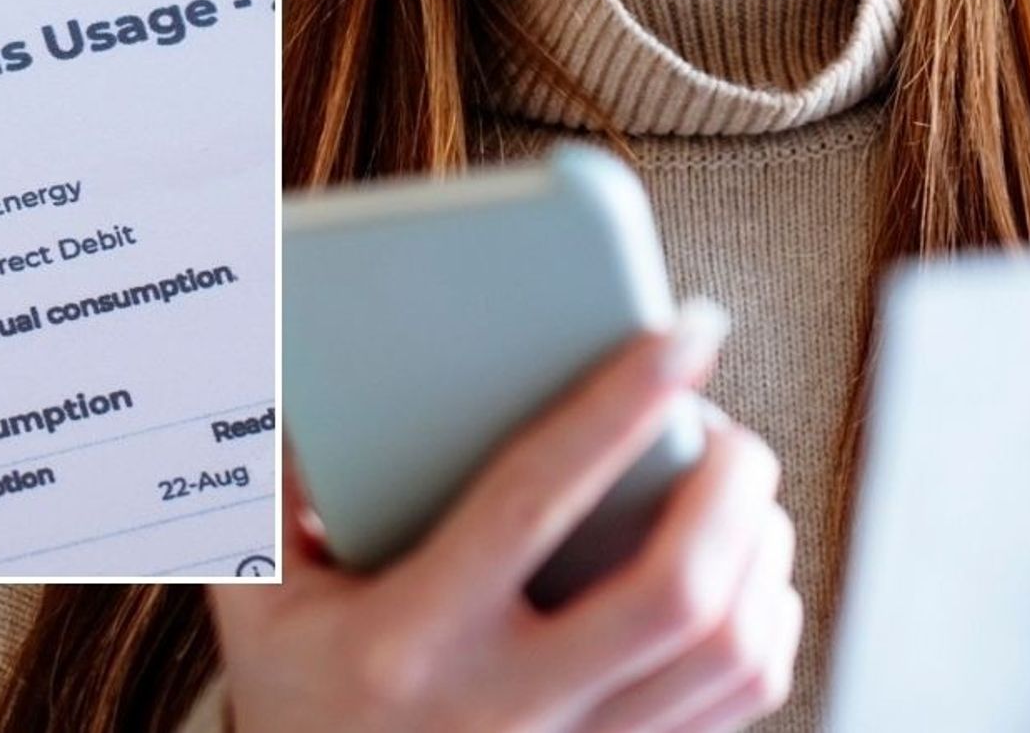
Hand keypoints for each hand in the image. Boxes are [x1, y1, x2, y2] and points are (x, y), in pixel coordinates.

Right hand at [211, 302, 801, 731]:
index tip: (686, 334)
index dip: (621, 403)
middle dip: (732, 489)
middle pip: (676, 593)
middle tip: (733, 432)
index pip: (536, 498)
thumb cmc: (299, 700)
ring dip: (762, 553)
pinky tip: (747, 574)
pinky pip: (737, 704)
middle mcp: (505, 709)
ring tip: (742, 494)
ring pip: (728, 653)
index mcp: (411, 641)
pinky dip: (767, 623)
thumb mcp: (262, 600)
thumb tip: (317, 364)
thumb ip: (279, 487)